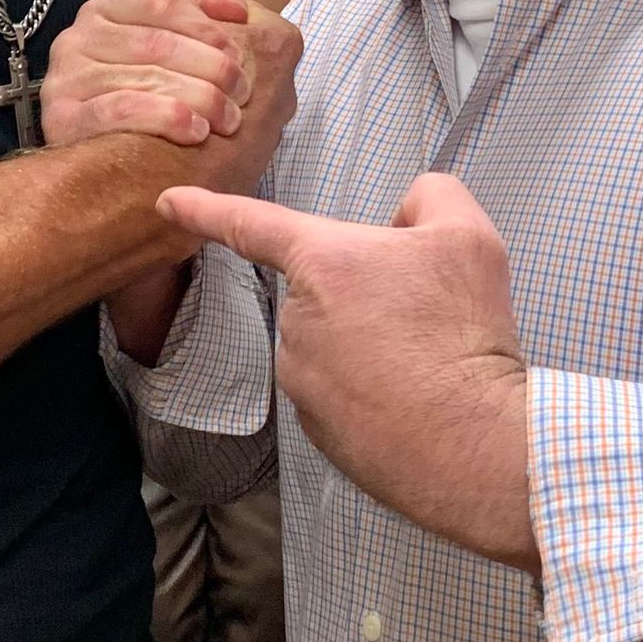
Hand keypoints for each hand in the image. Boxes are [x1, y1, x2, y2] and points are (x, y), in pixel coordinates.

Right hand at [43, 0, 257, 147]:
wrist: (110, 183)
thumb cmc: (157, 108)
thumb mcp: (181, 55)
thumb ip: (206, 19)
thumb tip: (229, 7)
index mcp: (106, 12)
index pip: (162, 3)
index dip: (207, 29)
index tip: (241, 57)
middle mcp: (77, 38)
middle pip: (156, 42)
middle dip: (210, 68)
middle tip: (243, 94)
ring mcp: (65, 78)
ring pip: (142, 76)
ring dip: (198, 97)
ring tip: (229, 120)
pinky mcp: (61, 119)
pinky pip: (118, 110)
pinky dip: (164, 118)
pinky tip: (196, 132)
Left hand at [158, 173, 537, 571]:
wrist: (475, 445)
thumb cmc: (465, 335)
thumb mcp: (467, 236)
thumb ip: (431, 196)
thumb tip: (407, 212)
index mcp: (323, 261)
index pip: (252, 223)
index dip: (206, 208)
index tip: (168, 202)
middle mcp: (298, 320)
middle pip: (324, 289)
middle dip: (366, 293)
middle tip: (424, 314)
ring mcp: (302, 380)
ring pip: (332, 342)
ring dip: (369, 345)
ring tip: (426, 362)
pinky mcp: (317, 429)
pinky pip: (338, 393)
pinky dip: (370, 392)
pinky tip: (412, 399)